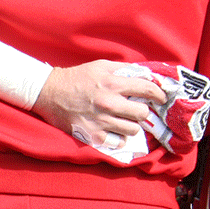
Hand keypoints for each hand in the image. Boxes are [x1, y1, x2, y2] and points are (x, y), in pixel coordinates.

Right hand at [32, 60, 167, 146]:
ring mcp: (100, 121)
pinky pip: (117, 142)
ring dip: (131, 125)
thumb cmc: (76, 78)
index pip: (147, 89)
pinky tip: (114, 131)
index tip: (161, 98)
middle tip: (137, 110)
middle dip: (143, 111)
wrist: (48, 92)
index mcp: (112, 83)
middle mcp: (109, 103)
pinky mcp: (92, 135)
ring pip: (132, 130)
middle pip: (142, 113)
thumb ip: (124, 69)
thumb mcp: (100, 66)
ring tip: (124, 121)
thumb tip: (146, 74)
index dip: (159, 94)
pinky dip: (119, 138)